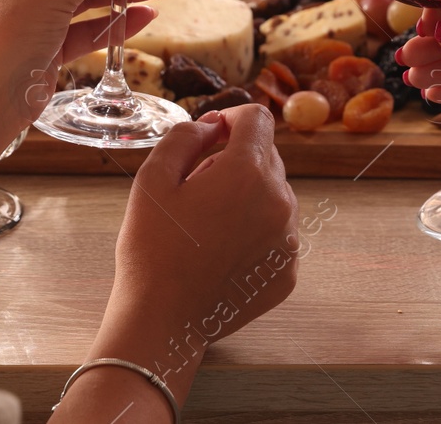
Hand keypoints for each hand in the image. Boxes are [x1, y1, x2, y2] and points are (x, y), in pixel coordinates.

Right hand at [91, 105, 298, 394]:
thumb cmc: (152, 248)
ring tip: (206, 225)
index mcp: (248, 173)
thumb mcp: (153, 178)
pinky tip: (220, 251)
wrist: (163, 321)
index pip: (257, 119)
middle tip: (196, 189)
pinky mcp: (288, 271)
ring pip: (273, 195)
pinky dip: (254, 232)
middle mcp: (280, 202)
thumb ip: (185, 136)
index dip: (230, 119)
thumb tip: (212, 126)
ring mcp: (288, 240)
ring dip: (246, 196)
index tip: (209, 136)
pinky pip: (277, 233)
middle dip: (234, 160)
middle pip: (266, 156)